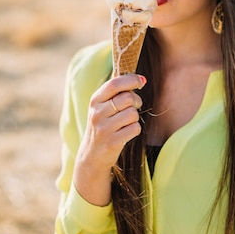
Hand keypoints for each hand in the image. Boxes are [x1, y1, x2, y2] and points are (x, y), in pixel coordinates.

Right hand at [73, 73, 145, 204]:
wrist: (92, 155)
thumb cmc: (103, 124)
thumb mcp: (102, 106)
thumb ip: (115, 92)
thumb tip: (140, 78)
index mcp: (95, 100)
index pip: (115, 84)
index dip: (131, 79)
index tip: (142, 81)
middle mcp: (97, 113)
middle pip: (128, 98)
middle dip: (136, 101)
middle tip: (133, 107)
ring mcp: (103, 129)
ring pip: (133, 114)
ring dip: (135, 117)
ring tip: (126, 122)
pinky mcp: (112, 142)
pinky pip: (135, 128)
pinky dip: (135, 129)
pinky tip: (126, 133)